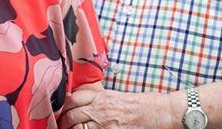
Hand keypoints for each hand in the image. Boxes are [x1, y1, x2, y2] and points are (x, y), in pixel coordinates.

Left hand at [59, 88, 174, 128]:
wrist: (160, 112)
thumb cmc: (143, 104)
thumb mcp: (118, 96)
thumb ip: (101, 100)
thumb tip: (85, 105)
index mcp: (102, 96)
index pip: (74, 99)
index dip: (65, 106)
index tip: (62, 110)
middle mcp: (101, 109)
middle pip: (72, 114)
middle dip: (65, 121)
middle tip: (63, 124)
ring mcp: (105, 123)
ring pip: (78, 128)